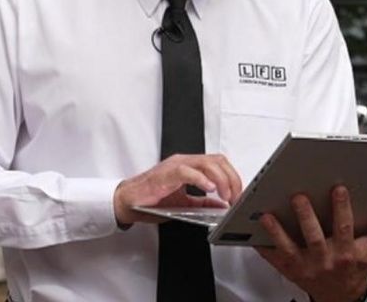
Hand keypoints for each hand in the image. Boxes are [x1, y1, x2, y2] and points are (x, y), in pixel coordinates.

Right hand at [113, 153, 242, 225]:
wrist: (127, 202)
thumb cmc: (150, 201)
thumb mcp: (184, 203)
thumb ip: (203, 202)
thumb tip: (221, 206)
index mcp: (190, 166)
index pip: (219, 163)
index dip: (233, 177)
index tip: (238, 195)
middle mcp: (184, 162)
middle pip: (217, 161)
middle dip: (232, 178)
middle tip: (235, 197)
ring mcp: (175, 166)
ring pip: (206, 163)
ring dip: (221, 180)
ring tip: (225, 196)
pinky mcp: (165, 174)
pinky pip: (186, 171)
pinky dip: (201, 179)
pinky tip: (209, 188)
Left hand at [255, 185, 366, 301]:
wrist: (340, 296)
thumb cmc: (356, 268)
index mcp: (346, 252)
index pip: (344, 228)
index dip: (341, 208)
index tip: (338, 188)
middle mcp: (324, 259)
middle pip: (314, 236)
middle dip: (306, 216)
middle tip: (298, 196)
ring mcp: (304, 266)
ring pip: (289, 247)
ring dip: (278, 231)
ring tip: (268, 215)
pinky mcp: (289, 269)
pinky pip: (273, 258)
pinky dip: (262, 246)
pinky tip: (253, 232)